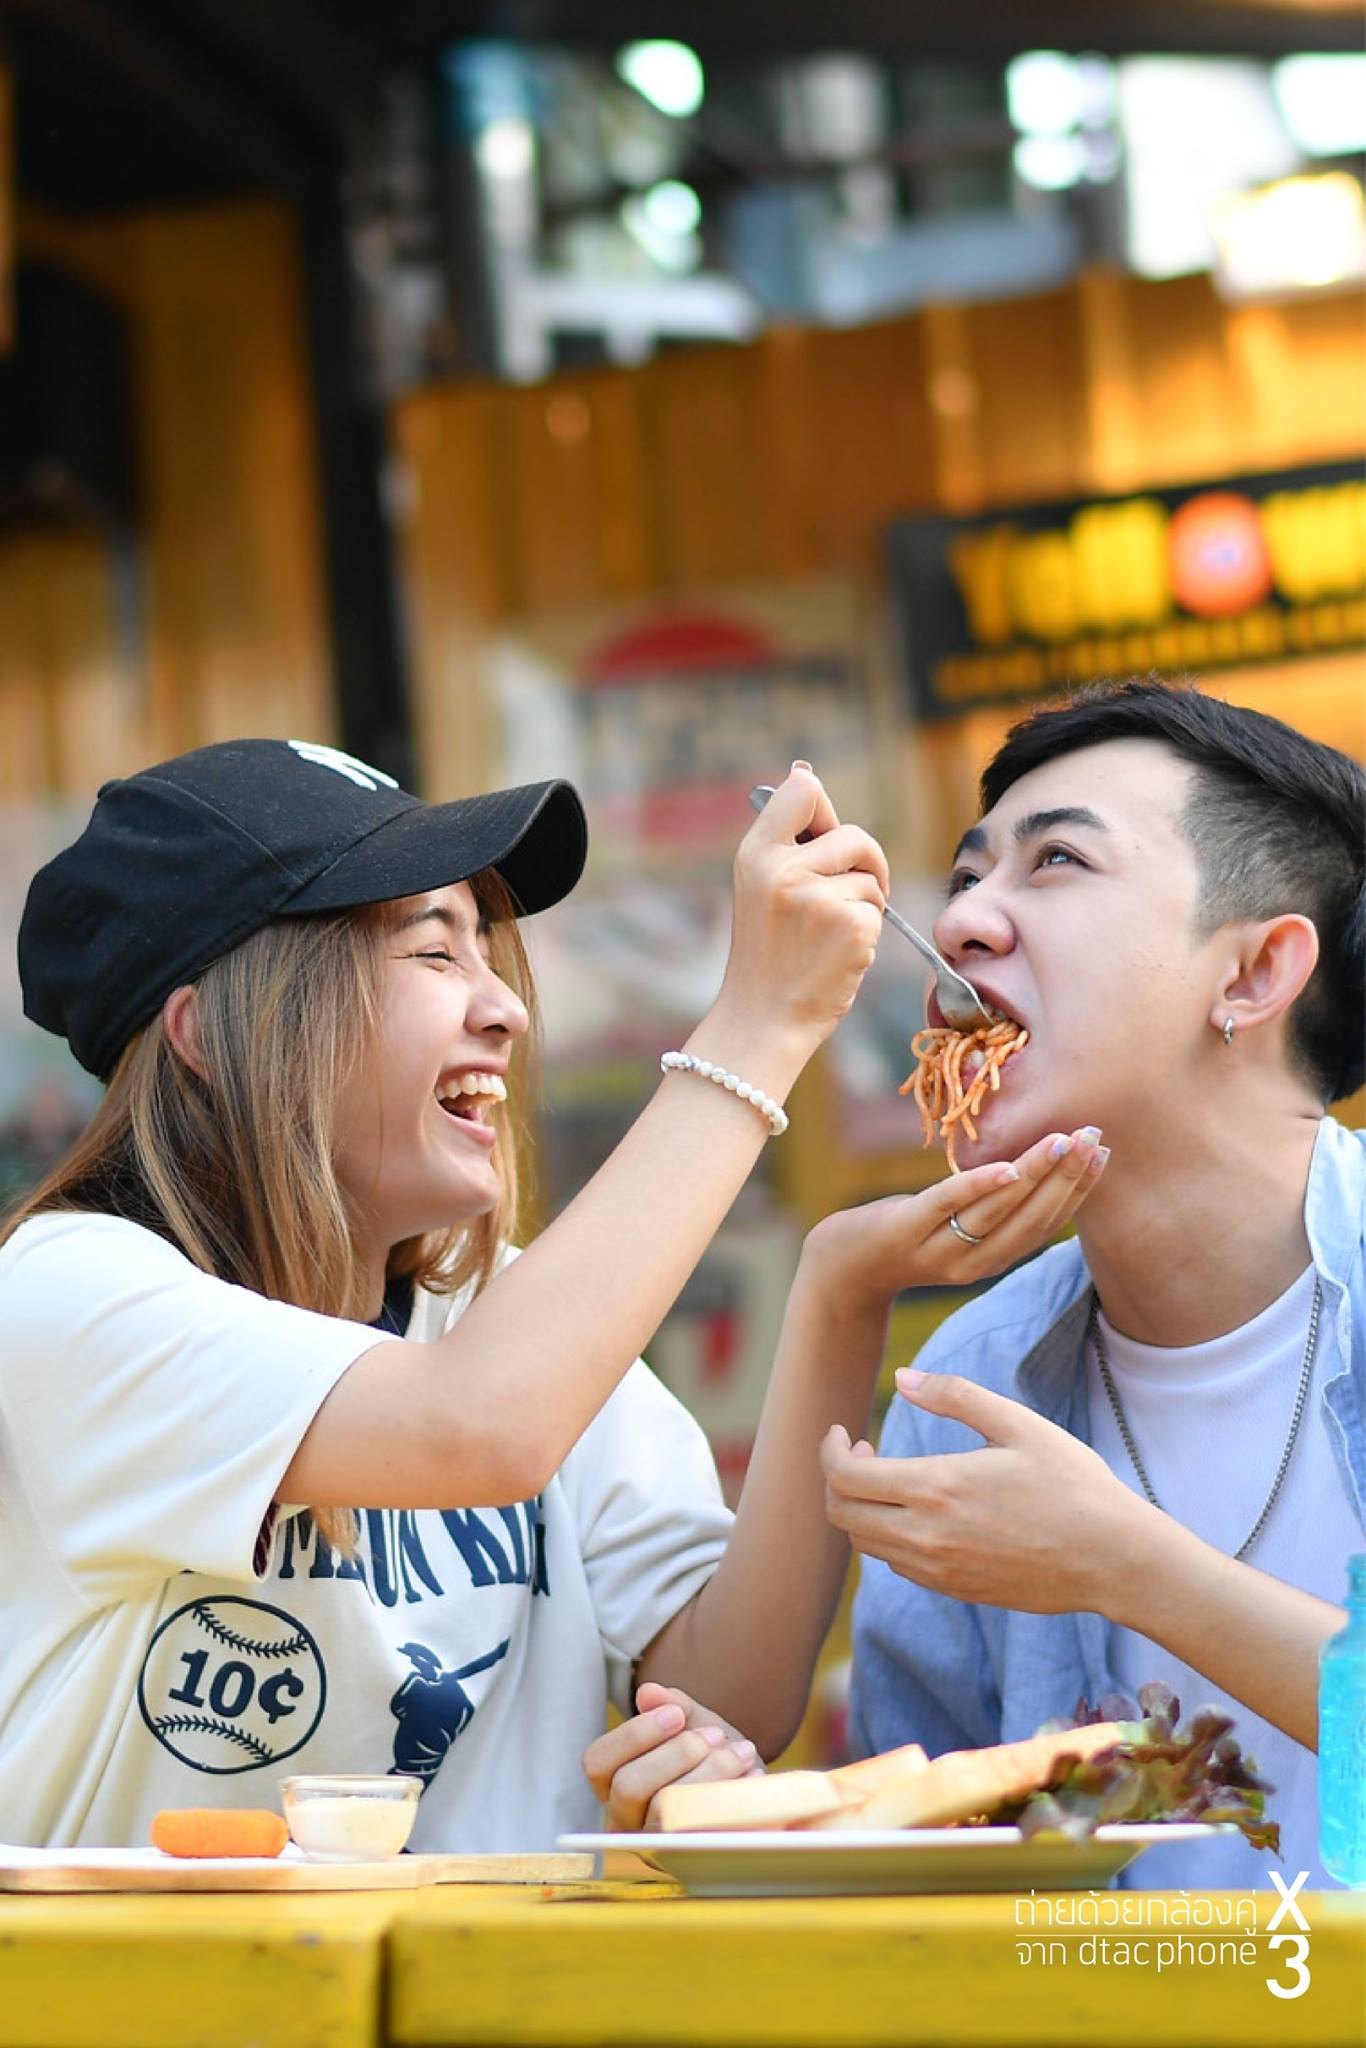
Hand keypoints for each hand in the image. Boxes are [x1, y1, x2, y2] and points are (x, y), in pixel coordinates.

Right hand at [582, 1682, 762, 1831]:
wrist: (755, 1801)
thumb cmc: (714, 1760)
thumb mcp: (696, 1728)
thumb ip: (675, 1707)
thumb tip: (648, 1693)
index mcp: (615, 1786)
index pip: (597, 1762)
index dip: (634, 1733)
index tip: (676, 1713)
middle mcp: (626, 1822)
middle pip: (628, 1786)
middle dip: (675, 1753)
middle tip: (714, 1736)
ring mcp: (655, 1847)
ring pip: (663, 1811)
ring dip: (708, 1773)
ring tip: (742, 1753)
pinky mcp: (692, 1863)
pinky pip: (703, 1834)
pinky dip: (731, 1801)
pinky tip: (753, 1779)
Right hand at [705, 766, 888, 1069]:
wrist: (763, 1018)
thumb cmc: (768, 952)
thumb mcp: (760, 885)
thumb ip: (787, 838)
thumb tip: (806, 773)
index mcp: (756, 854)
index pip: (802, 790)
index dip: (825, 810)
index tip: (824, 836)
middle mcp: (783, 870)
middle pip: (854, 834)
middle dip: (864, 864)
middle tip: (846, 897)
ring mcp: (818, 898)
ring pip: (870, 877)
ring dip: (865, 903)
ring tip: (829, 935)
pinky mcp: (850, 926)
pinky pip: (879, 909)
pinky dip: (868, 932)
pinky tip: (839, 954)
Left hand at [799, 1127, 1108, 1313]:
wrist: (843, 1267)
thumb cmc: (910, 1235)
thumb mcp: (960, 1226)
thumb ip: (997, 1206)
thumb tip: (1041, 1160)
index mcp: (992, 1260)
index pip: (1046, 1225)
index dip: (1078, 1191)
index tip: (1103, 1154)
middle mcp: (972, 1262)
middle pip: (1032, 1218)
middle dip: (1067, 1176)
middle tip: (1093, 1136)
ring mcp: (938, 1248)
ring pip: (998, 1209)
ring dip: (1036, 1172)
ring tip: (1063, 1139)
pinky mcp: (905, 1229)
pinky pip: (948, 1204)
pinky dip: (980, 1186)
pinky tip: (1008, 1167)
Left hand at [821, 1371, 1148, 1613]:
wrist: (1114, 1559)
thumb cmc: (1073, 1483)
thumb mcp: (1018, 1424)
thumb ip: (954, 1396)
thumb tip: (902, 1378)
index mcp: (938, 1488)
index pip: (845, 1479)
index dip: (829, 1452)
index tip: (842, 1432)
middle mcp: (929, 1537)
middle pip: (842, 1516)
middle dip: (836, 1480)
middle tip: (861, 1451)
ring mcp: (940, 1571)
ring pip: (866, 1545)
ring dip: (860, 1509)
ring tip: (887, 1477)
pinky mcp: (956, 1590)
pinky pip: (898, 1565)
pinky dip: (888, 1536)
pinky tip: (917, 1511)